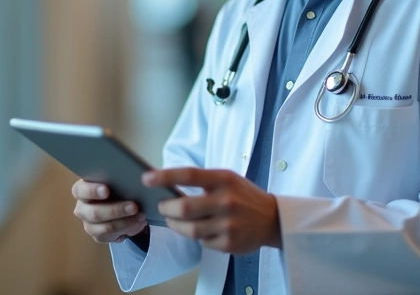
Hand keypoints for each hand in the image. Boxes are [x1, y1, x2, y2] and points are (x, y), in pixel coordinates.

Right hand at [71, 179, 148, 243]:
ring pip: (104, 226)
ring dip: (125, 221)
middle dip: (115, 210)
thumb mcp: (118, 181)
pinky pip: (112, 235)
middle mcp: (82, 208)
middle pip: (94, 212)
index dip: (92, 191)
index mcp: (82, 190)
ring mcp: (88, 223)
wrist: (121, 207)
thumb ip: (121, 178)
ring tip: (141, 215)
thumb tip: (141, 178)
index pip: (80, 190)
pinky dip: (127, 228)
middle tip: (134, 206)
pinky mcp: (97, 235)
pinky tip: (139, 222)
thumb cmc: (117, 188)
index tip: (107, 190)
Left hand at [143, 168, 280, 253]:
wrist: (273, 219)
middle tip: (162, 206)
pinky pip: (201, 242)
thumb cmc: (243, 195)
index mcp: (224, 179)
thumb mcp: (227, 179)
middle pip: (184, 208)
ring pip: (189, 229)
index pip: (189, 175)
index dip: (165, 176)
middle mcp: (227, 201)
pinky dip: (196, 237)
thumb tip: (166, 185)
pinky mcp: (229, 244)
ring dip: (175, 225)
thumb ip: (202, 181)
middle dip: (166, 208)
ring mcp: (228, 225)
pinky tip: (201, 230)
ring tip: (173, 220)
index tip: (146, 178)